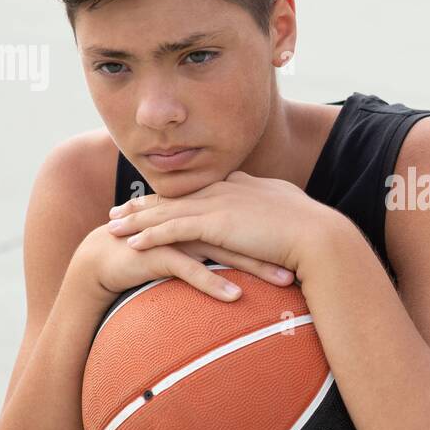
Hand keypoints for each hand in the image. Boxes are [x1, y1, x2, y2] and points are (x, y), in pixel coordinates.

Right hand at [70, 218, 291, 304]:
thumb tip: (256, 258)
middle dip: (277, 250)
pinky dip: (213, 282)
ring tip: (283, 281)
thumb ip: (222, 247)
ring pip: (222, 250)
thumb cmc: (154, 256)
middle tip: (309, 264)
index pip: (250, 225)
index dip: (280, 236)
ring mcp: (177, 236)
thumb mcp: (194, 250)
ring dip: (254, 266)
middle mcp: (196, 222)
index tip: (312, 250)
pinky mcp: (158, 253)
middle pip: (244, 234)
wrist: (103, 259)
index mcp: (207, 217)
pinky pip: (190, 269)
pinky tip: (235, 297)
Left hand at [105, 170, 341, 280]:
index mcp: (244, 186)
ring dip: (136, 219)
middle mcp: (227, 189)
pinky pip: (174, 229)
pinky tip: (130, 243)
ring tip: (111, 226)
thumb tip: (273, 223)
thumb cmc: (313, 232)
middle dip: (145, 203)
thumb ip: (275, 215)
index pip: (200, 189)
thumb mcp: (291, 216)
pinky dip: (150, 235)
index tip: (156, 200)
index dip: (175, 195)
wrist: (319, 236)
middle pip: (176, 195)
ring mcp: (220, 204)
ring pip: (168, 211)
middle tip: (119, 208)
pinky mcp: (216, 223)